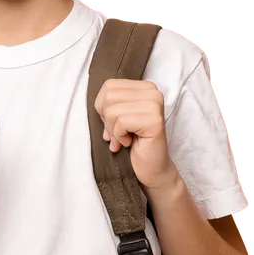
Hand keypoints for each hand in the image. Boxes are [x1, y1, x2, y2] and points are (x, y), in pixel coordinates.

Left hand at [94, 79, 179, 194]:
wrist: (152, 168)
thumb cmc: (134, 142)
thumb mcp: (117, 117)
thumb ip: (109, 104)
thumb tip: (98, 104)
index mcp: (144, 87)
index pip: (109, 86)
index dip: (103, 107)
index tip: (114, 122)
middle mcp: (153, 92)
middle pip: (109, 96)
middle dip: (107, 120)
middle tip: (118, 133)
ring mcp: (155, 105)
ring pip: (112, 110)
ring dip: (113, 130)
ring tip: (124, 139)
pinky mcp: (154, 121)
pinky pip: (121, 122)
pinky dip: (119, 137)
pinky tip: (130, 142)